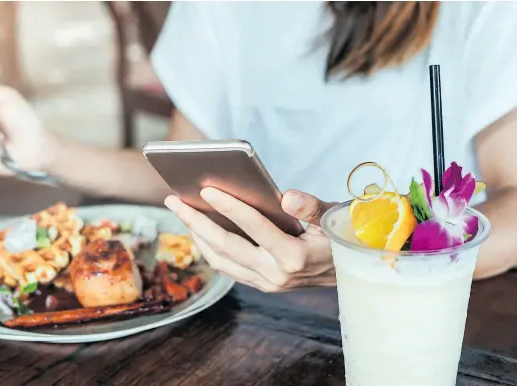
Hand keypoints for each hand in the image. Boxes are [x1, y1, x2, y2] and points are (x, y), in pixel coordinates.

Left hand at [164, 188, 336, 291]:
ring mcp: (266, 283)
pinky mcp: (262, 285)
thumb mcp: (332, 218)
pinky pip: (227, 267)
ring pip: (220, 260)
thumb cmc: (338, 237)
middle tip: (173, 200)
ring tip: (181, 212)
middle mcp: (276, 274)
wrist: (349, 273)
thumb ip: (311, 207)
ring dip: (197, 236)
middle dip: (195, 221)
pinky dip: (209, 248)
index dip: (229, 207)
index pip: (254, 227)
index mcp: (294, 257)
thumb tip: (286, 196)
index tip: (206, 189)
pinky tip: (199, 229)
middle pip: (225, 246)